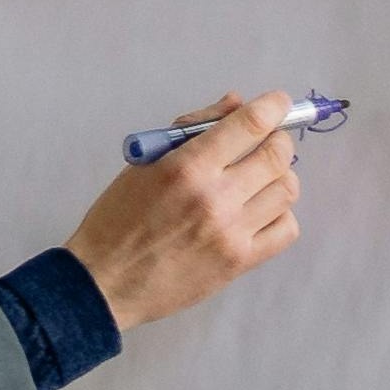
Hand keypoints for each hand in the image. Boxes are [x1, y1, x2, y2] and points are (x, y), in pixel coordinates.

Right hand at [65, 91, 305, 330]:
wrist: (102, 286)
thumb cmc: (115, 222)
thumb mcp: (142, 167)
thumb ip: (190, 131)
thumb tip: (238, 103)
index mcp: (185, 168)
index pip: (251, 123)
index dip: (273, 106)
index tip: (276, 104)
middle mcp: (214, 197)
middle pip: (278, 155)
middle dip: (277, 142)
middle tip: (265, 146)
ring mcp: (231, 232)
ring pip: (287, 189)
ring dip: (277, 179)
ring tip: (256, 185)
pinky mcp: (240, 261)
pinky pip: (287, 228)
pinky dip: (279, 216)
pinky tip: (256, 216)